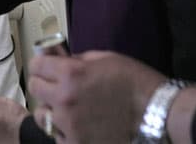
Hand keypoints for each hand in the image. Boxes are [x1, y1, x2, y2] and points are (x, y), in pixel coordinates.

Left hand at [28, 50, 165, 143]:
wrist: (160, 115)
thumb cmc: (136, 83)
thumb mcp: (105, 59)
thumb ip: (76, 60)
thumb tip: (58, 60)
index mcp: (71, 73)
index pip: (36, 65)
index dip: (42, 64)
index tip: (47, 67)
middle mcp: (64, 99)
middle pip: (35, 88)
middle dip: (44, 84)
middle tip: (57, 86)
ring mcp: (69, 125)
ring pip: (42, 115)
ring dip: (50, 109)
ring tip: (67, 109)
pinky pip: (56, 136)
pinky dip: (63, 131)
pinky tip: (77, 126)